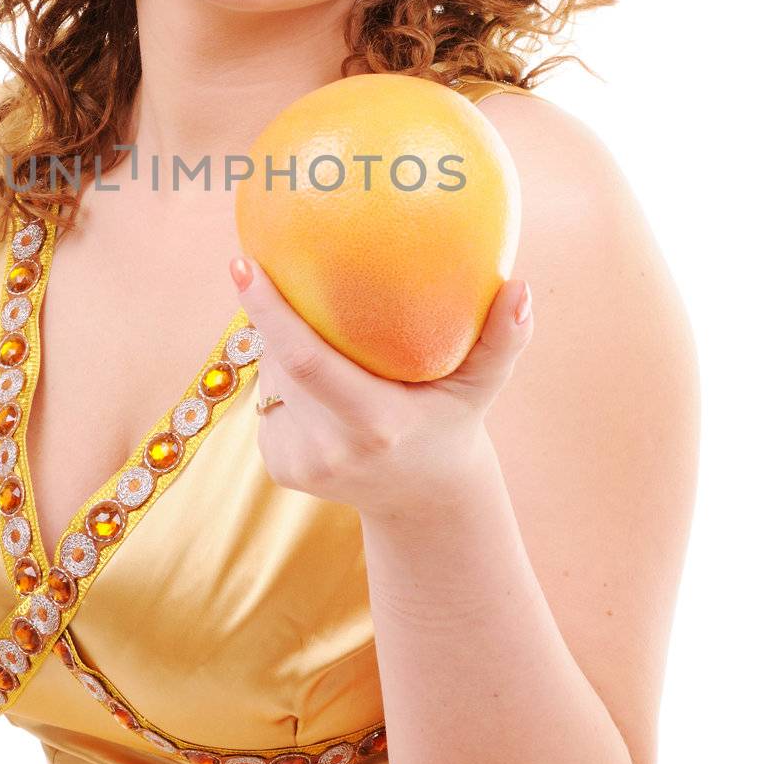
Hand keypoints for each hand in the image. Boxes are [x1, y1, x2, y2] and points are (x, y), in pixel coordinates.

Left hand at [229, 255, 533, 521]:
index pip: (305, 359)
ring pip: (271, 379)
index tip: (242, 262)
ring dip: (289, 355)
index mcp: (374, 423)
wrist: (422, 501)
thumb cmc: (453, 423)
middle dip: (284, 320)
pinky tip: (325, 396)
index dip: (269, 310)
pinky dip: (288, 386)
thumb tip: (521, 287)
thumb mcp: (482, 386)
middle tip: (304, 292)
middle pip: (282, 360)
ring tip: (341, 362)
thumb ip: (504, 340)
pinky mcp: (281, 468)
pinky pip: (270, 403)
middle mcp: (330, 449)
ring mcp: (301, 464)